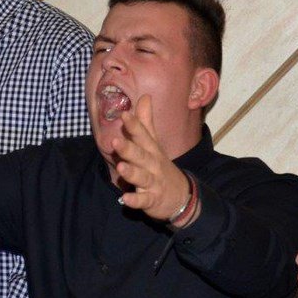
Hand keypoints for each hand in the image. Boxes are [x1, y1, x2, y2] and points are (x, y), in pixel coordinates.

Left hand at [112, 96, 191, 221]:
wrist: (182, 196)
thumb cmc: (160, 166)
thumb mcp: (154, 143)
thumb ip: (146, 122)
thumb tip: (144, 97)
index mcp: (151, 150)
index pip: (143, 135)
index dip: (134, 125)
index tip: (124, 114)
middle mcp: (153, 164)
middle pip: (141, 155)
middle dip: (129, 148)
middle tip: (115, 141)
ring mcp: (153, 182)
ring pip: (142, 177)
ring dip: (132, 172)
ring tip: (121, 167)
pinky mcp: (152, 200)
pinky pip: (143, 201)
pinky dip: (135, 201)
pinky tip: (125, 199)